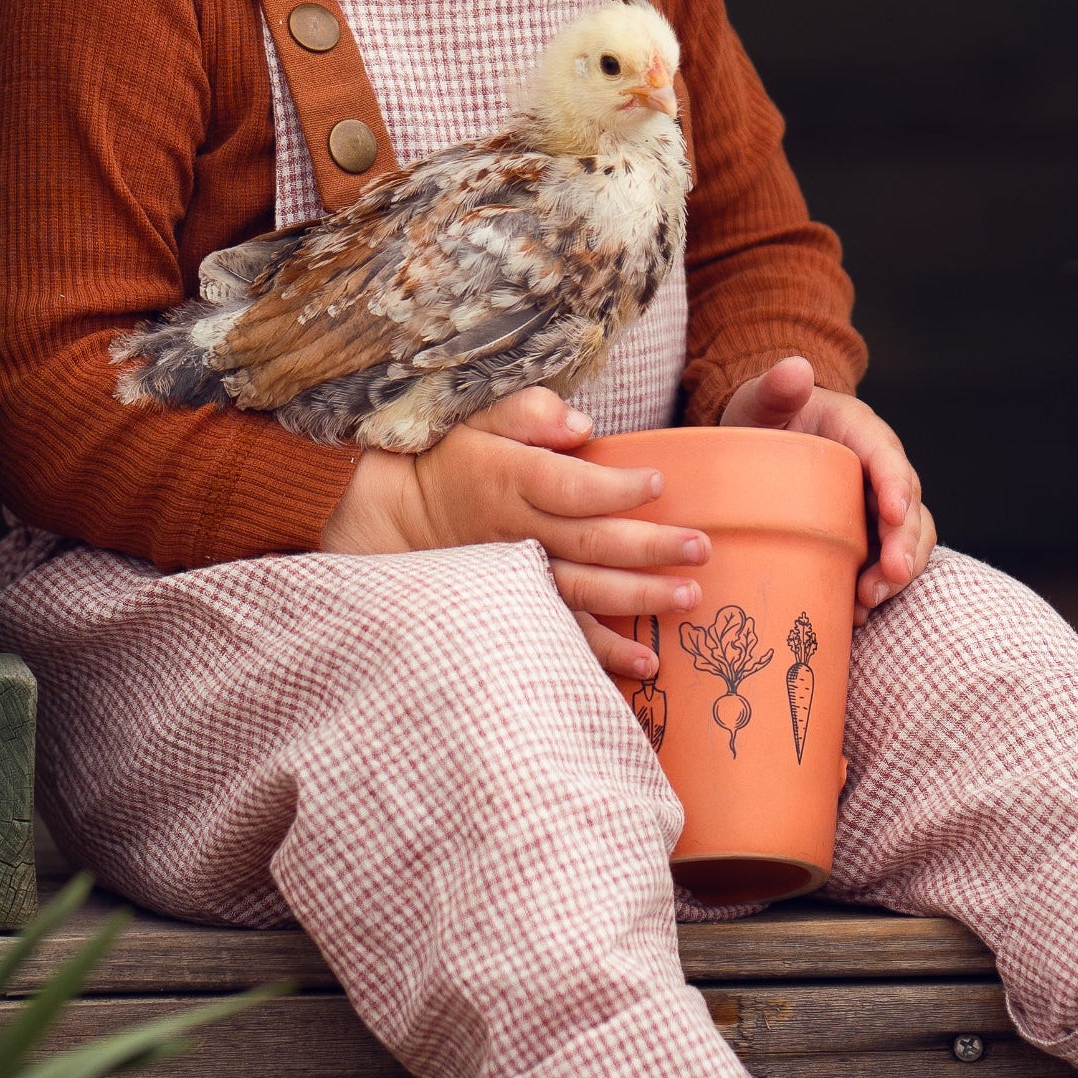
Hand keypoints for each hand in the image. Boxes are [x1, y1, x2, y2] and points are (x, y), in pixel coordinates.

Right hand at [317, 387, 711, 681]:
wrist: (377, 521)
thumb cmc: (437, 460)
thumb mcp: (469, 419)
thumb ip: (523, 413)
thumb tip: (581, 423)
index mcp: (508, 480)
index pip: (569, 486)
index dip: (614, 487)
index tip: (658, 483)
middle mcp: (515, 532)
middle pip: (590, 542)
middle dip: (648, 547)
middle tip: (699, 548)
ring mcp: (514, 577)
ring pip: (583, 591)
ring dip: (638, 599)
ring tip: (688, 599)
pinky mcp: (513, 609)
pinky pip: (561, 636)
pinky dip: (603, 654)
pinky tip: (647, 664)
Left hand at [720, 355, 934, 612]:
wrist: (763, 442)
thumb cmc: (763, 418)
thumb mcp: (762, 400)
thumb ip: (776, 387)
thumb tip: (796, 369)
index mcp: (862, 434)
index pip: (888, 458)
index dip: (896, 485)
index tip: (893, 512)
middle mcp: (881, 473)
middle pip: (909, 508)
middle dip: (905, 544)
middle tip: (888, 577)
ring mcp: (876, 508)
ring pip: (907, 541)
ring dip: (897, 573)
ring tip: (869, 601)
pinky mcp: (866, 536)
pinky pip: (885, 563)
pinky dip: (878, 587)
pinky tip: (856, 612)